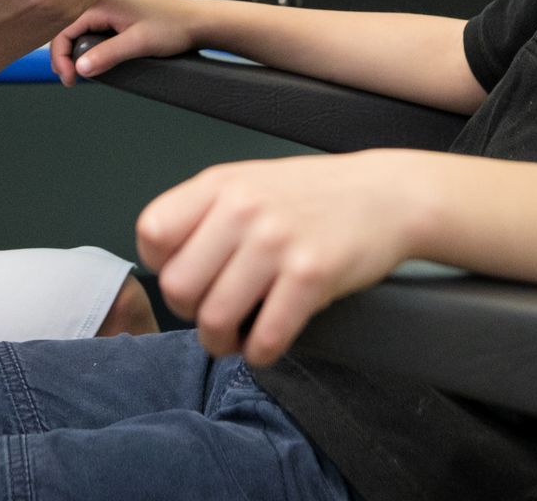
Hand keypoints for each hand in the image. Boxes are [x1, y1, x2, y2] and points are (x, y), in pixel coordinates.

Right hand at [50, 0, 202, 85]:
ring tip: (78, 73)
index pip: (64, 29)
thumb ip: (107, 55)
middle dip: (64, 56)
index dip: (60, 57)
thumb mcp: (138, 43)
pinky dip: (87, 47)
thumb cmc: (172, 26)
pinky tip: (92, 61)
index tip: (70, 79)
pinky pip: (92, 31)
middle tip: (71, 81)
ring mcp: (108, 10)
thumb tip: (79, 68)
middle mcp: (101, 3)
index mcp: (101, 4)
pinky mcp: (116, 17)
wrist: (196, 21)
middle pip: (68, 30)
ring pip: (79, 31)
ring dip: (75, 52)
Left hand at [136, 152, 423, 365]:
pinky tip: (270, 340)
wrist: (385, 194)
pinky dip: (261, 352)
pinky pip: (265, 337)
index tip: (188, 275)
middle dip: (191, 313)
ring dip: (222, 342)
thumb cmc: (314, 195)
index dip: (162, 265)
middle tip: (215, 311)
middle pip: (176, 286)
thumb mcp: (250, 183)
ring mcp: (276, 241)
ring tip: (239, 334)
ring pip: (214, 319)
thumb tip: (166, 266)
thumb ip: (205, 214)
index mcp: (220, 184)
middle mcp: (243, 208)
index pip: (152, 233)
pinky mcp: (311, 274)